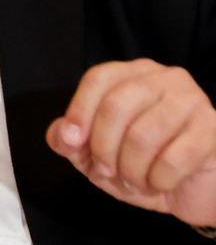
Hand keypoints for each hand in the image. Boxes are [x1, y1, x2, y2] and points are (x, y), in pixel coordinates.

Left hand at [46, 59, 215, 226]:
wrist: (196, 189)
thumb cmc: (144, 164)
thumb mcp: (96, 155)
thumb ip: (69, 141)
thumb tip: (62, 134)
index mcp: (133, 74)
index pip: (98, 79)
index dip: (79, 111)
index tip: (72, 142)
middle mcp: (164, 78)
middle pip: (116, 105)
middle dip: (102, 148)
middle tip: (105, 171)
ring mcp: (192, 101)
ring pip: (142, 135)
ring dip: (130, 170)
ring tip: (133, 181)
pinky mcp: (213, 130)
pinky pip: (173, 159)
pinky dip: (158, 180)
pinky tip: (160, 184)